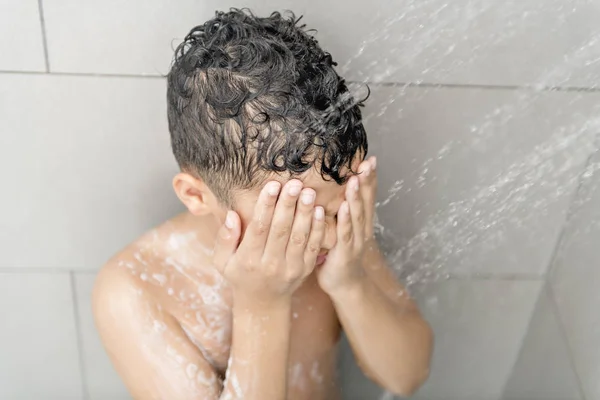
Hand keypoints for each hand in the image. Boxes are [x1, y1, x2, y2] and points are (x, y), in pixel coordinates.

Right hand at [212, 180, 325, 304]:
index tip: (273, 185)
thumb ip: (224, 238)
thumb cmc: (240, 274)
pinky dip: (317, 229)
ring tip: (309, 192)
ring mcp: (290, 268)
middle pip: (281, 229)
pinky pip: (312, 246)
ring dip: (305, 213)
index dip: (266, 205)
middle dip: (288, 204)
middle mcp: (270, 264)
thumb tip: (231, 215)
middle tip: (295, 183)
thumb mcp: (222, 260)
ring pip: (299, 236)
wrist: (263, 302)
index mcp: (248, 258)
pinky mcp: (305, 269)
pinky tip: (319, 211)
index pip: (259, 228)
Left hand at [317, 156, 377, 293]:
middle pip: (365, 201)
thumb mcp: (340, 229)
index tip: (369, 158)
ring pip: (357, 216)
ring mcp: (356, 241)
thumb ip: (338, 211)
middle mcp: (362, 229)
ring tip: (355, 179)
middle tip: (367, 163)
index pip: (366, 196)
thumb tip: (326, 187)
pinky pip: (345, 235)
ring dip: (356, 197)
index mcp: (361, 221)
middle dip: (366, 181)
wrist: (344, 284)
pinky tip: (344, 208)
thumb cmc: (338, 253)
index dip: (369, 178)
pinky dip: (346, 221)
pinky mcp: (346, 253)